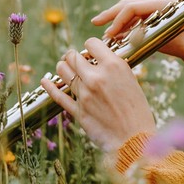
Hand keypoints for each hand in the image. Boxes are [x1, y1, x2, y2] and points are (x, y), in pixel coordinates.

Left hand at [41, 38, 155, 152]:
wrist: (135, 139)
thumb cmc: (138, 111)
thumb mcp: (132, 82)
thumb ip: (114, 68)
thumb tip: (101, 59)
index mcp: (113, 67)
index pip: (91, 43)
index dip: (91, 46)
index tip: (92, 52)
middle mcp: (96, 77)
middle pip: (72, 56)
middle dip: (74, 56)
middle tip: (78, 61)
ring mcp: (84, 94)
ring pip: (62, 70)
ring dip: (64, 67)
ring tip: (68, 70)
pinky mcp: (78, 110)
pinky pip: (58, 95)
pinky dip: (49, 86)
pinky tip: (45, 81)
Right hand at [91, 0, 183, 74]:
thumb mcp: (174, 45)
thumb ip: (149, 39)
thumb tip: (124, 38)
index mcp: (166, 4)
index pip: (134, 7)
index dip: (117, 20)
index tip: (107, 34)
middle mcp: (163, 1)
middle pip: (130, 4)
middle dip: (112, 15)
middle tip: (94, 23)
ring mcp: (162, 8)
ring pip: (133, 11)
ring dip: (119, 22)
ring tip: (105, 34)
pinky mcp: (162, 17)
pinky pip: (141, 19)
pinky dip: (129, 26)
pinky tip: (119, 35)